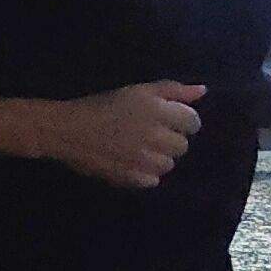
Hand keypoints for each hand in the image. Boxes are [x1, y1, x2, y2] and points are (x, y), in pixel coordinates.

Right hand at [35, 80, 202, 191]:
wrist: (67, 130)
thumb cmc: (102, 105)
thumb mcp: (138, 91)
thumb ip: (173, 90)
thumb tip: (203, 91)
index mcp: (159, 111)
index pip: (193, 122)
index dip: (182, 122)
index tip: (166, 122)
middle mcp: (156, 136)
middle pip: (182, 146)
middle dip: (169, 141)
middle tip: (149, 136)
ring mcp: (145, 159)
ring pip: (169, 165)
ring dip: (158, 159)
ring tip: (139, 151)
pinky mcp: (132, 178)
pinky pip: (153, 180)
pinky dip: (144, 174)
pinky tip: (130, 163)